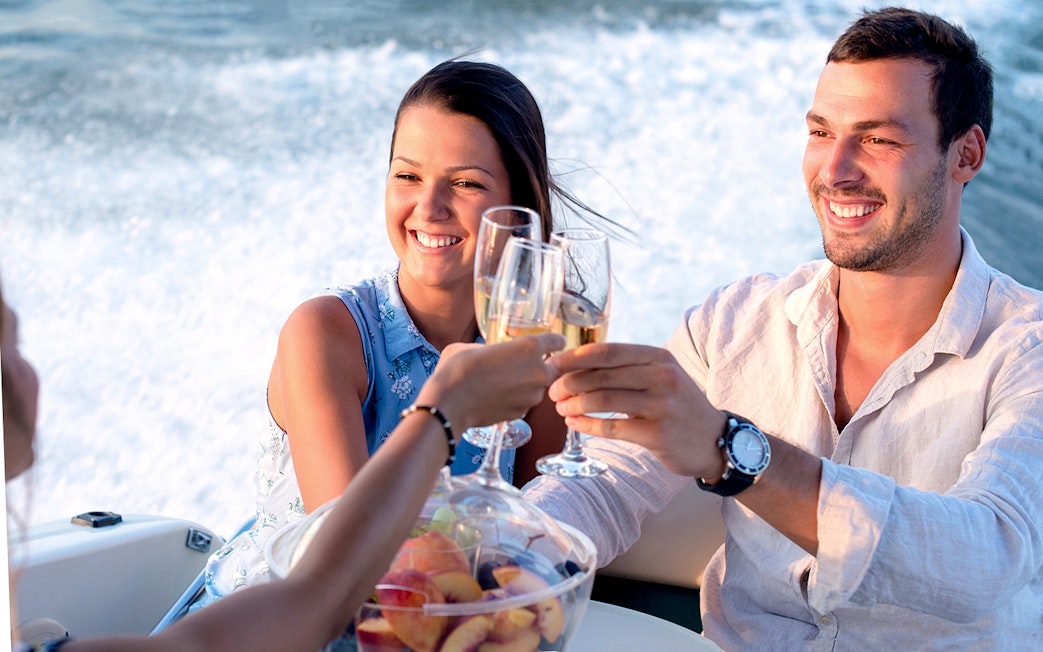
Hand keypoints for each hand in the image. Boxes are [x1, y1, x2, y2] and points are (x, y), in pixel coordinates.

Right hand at [417, 333, 564, 433]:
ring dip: (526, 385)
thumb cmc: (458, 367)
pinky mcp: (522, 413)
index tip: (553, 344)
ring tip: (502, 383)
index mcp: (529, 347)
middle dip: (540, 367)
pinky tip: (497, 397)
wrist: (450, 402)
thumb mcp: (475, 346)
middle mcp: (537, 371)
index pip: (557, 341)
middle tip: (520, 366)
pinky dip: (516, 400)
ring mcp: (532, 395)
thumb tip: (493, 354)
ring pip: (537, 388)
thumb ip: (493, 348)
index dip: (554, 342)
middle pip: (551, 368)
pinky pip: (525, 403)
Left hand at [546, 342, 726, 478]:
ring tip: (560, 408)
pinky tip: (573, 423)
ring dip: (575, 404)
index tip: (551, 365)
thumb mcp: (660, 376)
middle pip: (601, 375)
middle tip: (551, 391)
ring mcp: (662, 405)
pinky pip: (612, 427)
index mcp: (658, 357)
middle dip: (568, 382)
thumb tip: (576, 365)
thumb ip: (626, 368)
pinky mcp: (658, 434)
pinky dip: (587, 424)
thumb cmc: (677, 405)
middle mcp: (662, 376)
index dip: (574, 358)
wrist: (715, 440)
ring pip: (603, 400)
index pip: (607, 351)